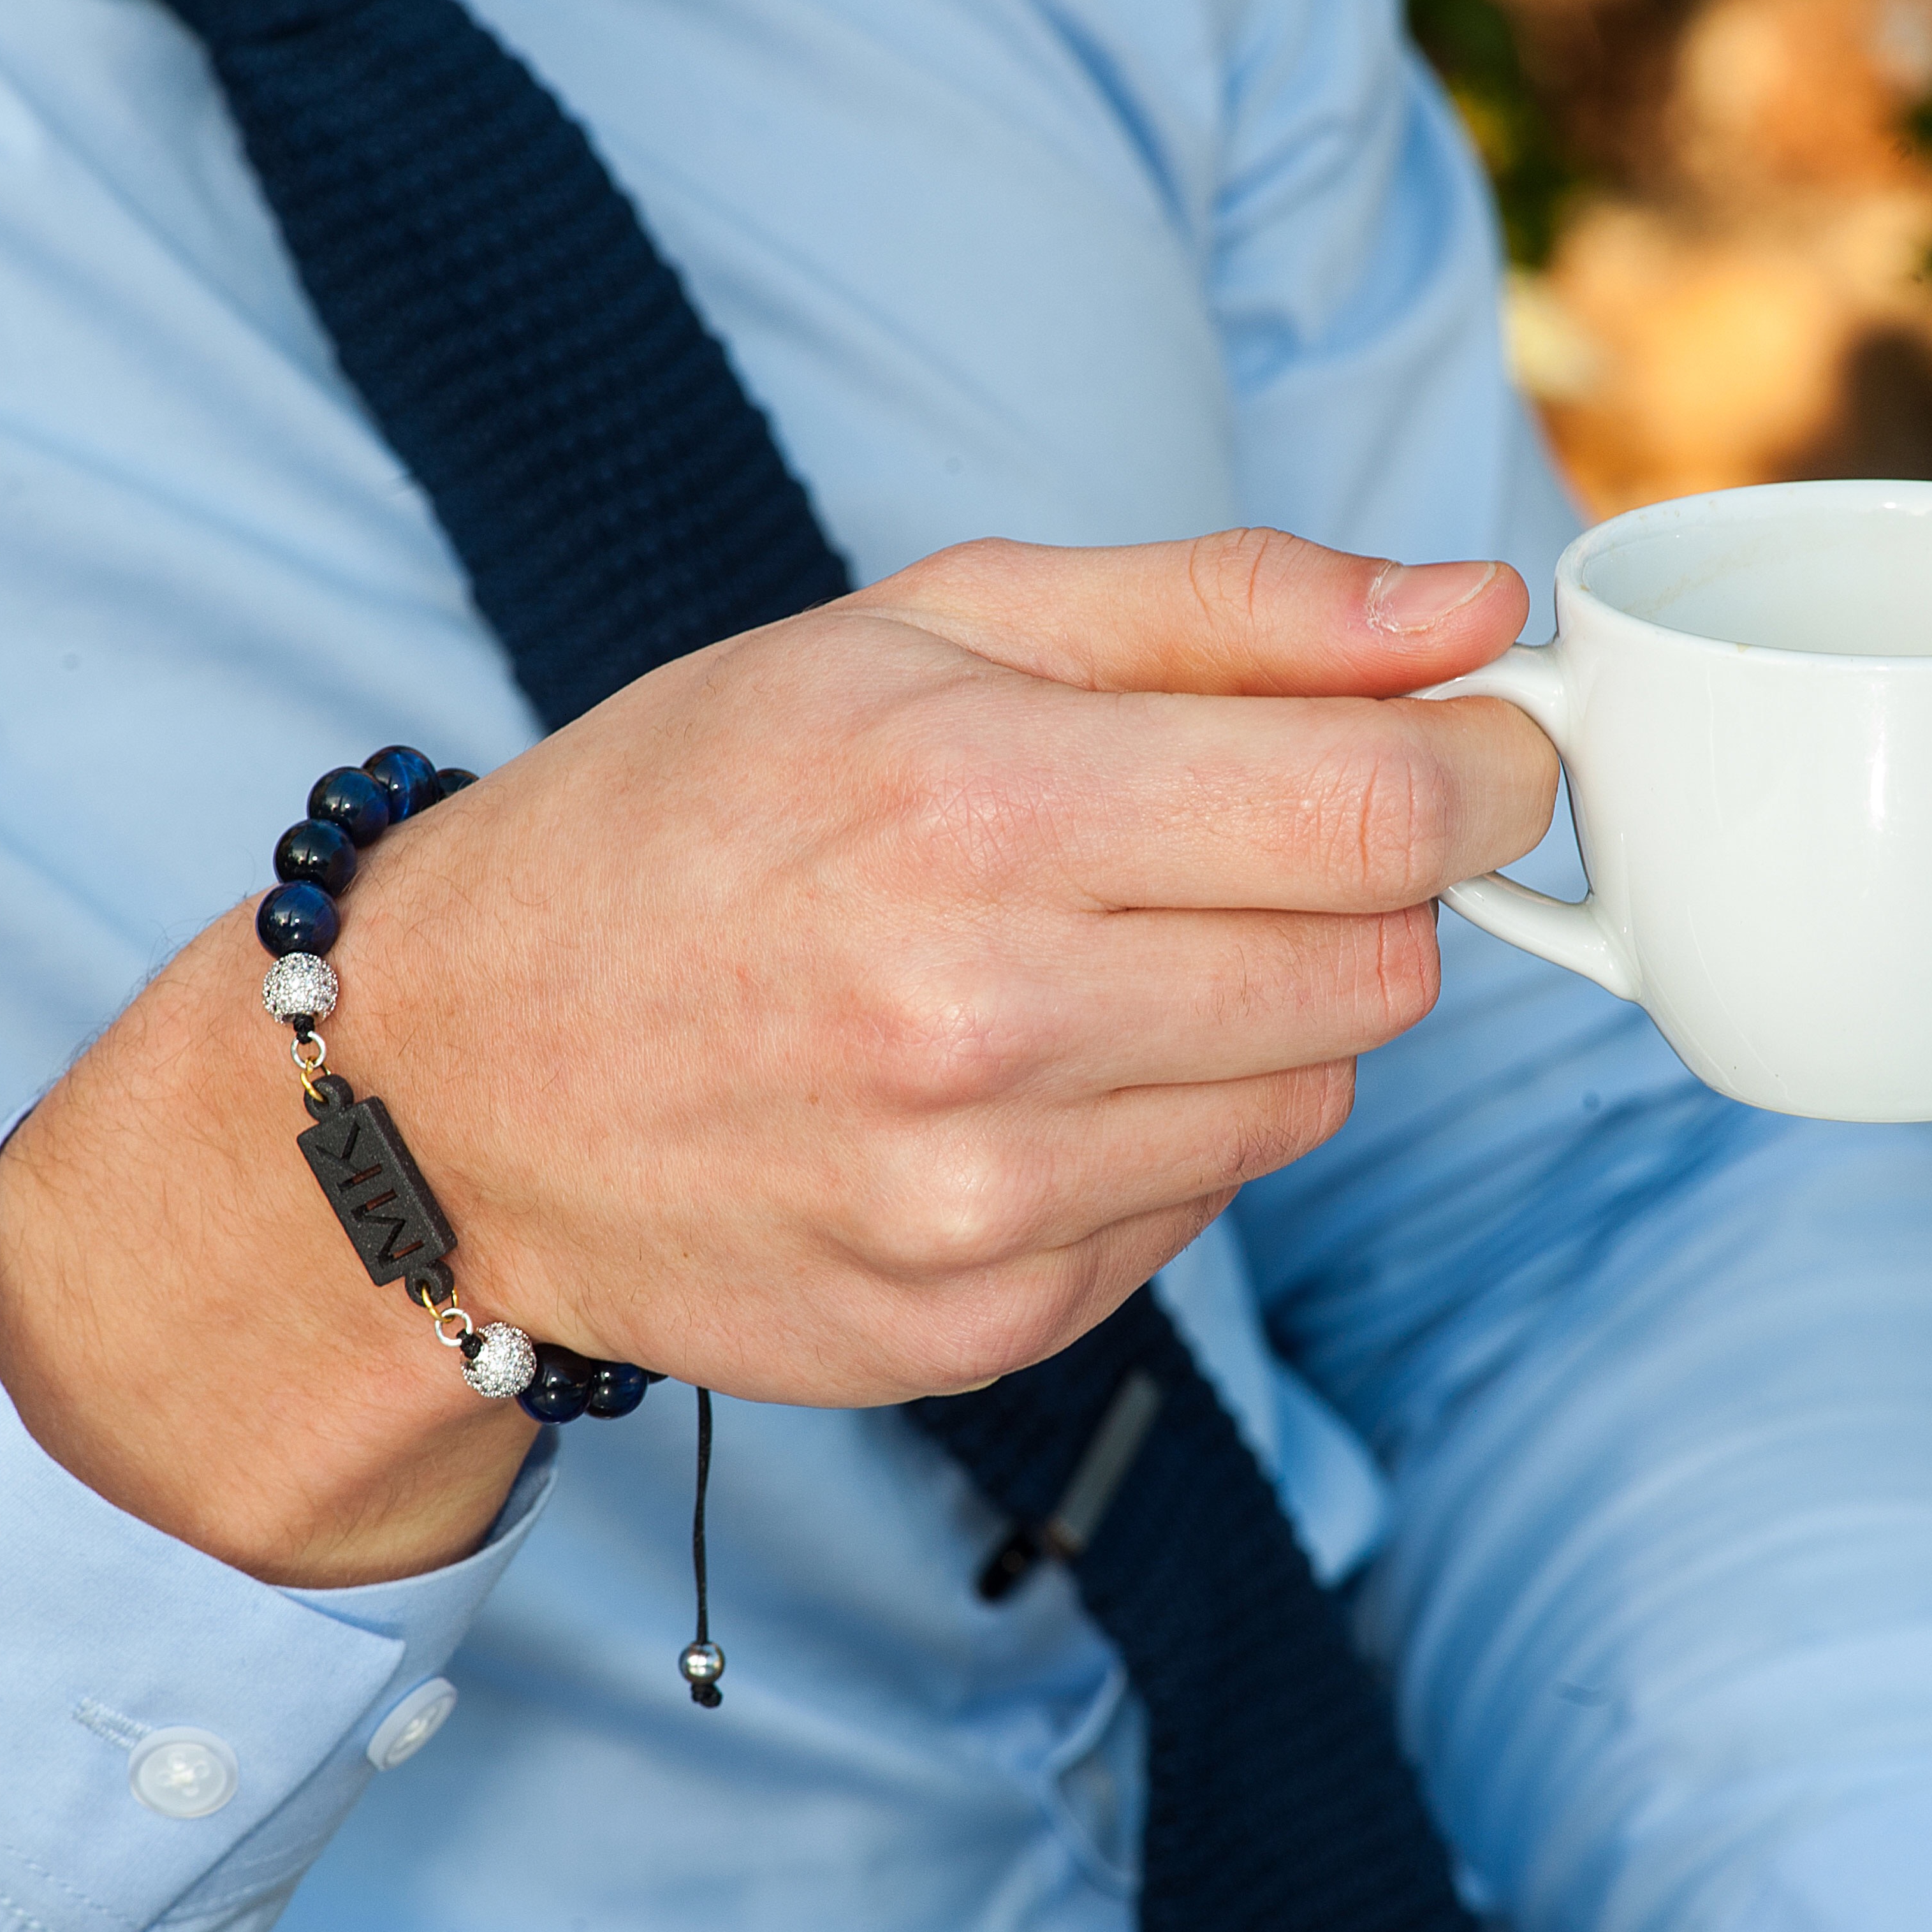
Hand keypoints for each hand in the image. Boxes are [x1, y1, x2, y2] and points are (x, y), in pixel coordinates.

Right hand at [0, 530, 1551, 1582]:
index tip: (1469, 750)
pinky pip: (1202, 1213)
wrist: (453, 1082)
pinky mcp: (983, 1322)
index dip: (1477, 771)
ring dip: (1263, 1014)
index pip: (1384, 813)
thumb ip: (1226, 608)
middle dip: (1365, 884)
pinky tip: (1026, 1080)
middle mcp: (986, 1025)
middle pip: (1384, 966)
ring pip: (1314, 1098)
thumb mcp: (925, 628)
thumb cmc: (687, 815)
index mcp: (978, 810)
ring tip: (1096, 956)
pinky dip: (1163, 1133)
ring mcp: (984, 1203)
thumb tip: (1473, 614)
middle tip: (1239, 839)